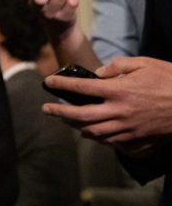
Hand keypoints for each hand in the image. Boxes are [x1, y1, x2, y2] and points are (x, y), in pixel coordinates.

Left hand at [42, 57, 171, 146]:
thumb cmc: (170, 80)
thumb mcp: (144, 63)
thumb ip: (117, 66)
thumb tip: (97, 74)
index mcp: (119, 90)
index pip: (81, 87)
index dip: (61, 85)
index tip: (47, 82)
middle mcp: (119, 111)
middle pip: (80, 115)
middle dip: (59, 112)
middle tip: (46, 109)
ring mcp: (128, 128)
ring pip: (93, 132)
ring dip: (76, 126)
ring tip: (67, 119)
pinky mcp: (138, 139)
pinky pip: (111, 142)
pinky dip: (98, 137)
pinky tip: (92, 132)